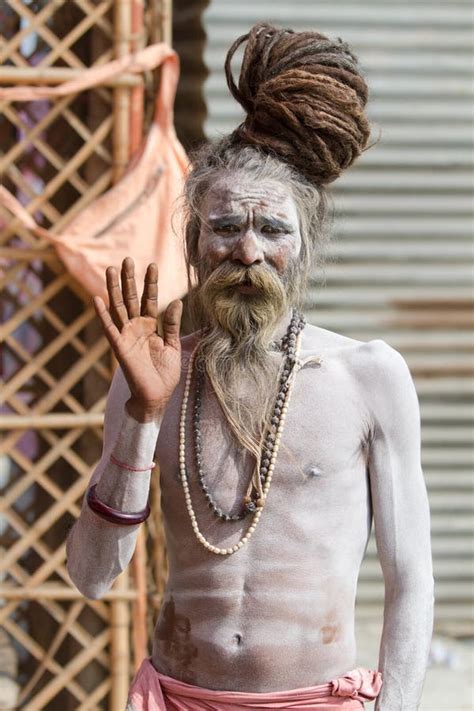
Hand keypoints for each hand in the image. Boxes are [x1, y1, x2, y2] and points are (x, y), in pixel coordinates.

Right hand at [93, 257, 182, 415]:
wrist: (157, 397)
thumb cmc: (165, 374)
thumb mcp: (172, 345)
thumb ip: (172, 324)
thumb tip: (176, 302)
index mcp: (150, 326)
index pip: (149, 300)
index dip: (150, 283)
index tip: (152, 265)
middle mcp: (136, 328)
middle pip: (131, 299)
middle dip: (129, 279)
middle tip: (127, 259)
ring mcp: (126, 336)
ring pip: (118, 308)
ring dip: (114, 289)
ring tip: (111, 269)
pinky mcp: (119, 347)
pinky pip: (109, 328)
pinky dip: (102, 314)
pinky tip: (97, 298)